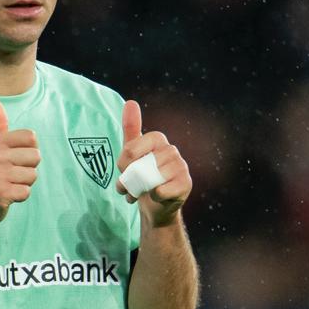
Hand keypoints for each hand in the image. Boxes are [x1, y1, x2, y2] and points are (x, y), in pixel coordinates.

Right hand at [0, 99, 41, 230]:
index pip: (32, 138)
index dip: (29, 151)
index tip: (15, 159)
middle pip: (35, 157)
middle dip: (28, 169)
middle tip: (11, 176)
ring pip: (33, 176)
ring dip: (24, 184)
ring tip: (9, 185)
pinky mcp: (0, 193)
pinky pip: (26, 192)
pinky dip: (20, 197)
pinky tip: (8, 196)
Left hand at [116, 100, 191, 225]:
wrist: (156, 205)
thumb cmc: (143, 176)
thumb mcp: (132, 154)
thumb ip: (130, 130)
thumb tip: (130, 102)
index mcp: (158, 139)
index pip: (131, 149)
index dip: (123, 165)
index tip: (123, 171)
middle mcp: (171, 150)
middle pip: (139, 165)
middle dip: (127, 181)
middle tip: (126, 187)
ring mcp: (180, 166)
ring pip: (149, 179)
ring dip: (137, 191)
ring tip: (137, 194)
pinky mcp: (185, 184)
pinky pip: (161, 191)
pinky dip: (153, 197)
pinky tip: (154, 197)